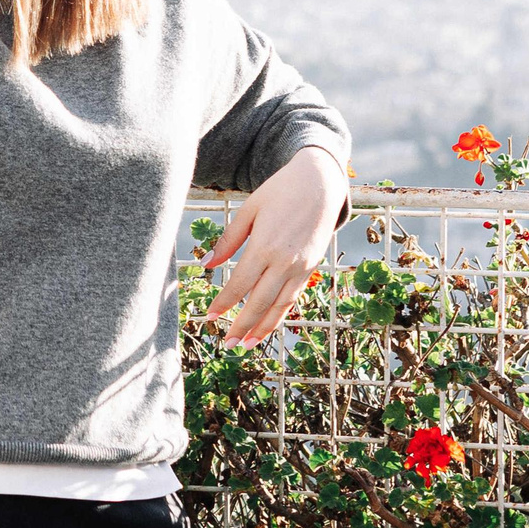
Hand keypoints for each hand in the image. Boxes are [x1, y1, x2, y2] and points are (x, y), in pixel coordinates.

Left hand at [199, 147, 351, 347]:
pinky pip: (294, 296)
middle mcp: (284, 261)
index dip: (224, 303)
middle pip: (260, 302)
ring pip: (280, 305)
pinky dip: (281, 313)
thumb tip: (207, 264)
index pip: (240, 283)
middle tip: (227, 345)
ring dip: (263, 327)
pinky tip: (269, 324)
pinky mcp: (311, 267)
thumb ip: (228, 240)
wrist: (320, 182)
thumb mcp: (249, 210)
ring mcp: (301, 266)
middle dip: (242, 325)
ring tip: (248, 345)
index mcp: (265, 246)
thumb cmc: (279, 191)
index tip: (210, 317)